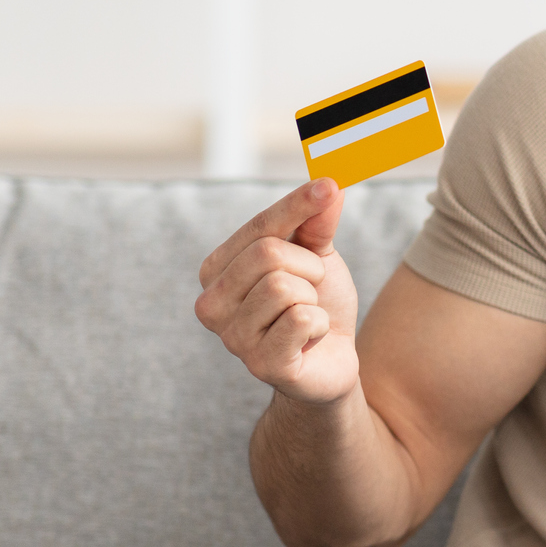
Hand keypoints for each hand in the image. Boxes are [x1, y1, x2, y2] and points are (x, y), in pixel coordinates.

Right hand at [194, 179, 360, 404]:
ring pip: (284, 287)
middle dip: (309, 268)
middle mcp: (211, 304)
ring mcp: (231, 338)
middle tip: (312, 290)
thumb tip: (329, 182)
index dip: (300, 205)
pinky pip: (301, 320)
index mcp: (216, 270)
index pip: (260, 225)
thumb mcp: (318, 254)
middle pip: (268, 253)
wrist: (334, 359)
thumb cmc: (317, 302)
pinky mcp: (260, 364)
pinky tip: (309, 339)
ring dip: (314, 300)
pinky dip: (320, 325)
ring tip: (307, 315)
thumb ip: (317, 220)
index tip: (330, 185)